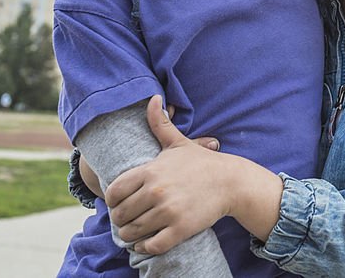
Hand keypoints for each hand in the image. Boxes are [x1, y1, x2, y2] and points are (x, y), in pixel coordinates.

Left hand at [105, 96, 235, 254]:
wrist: (230, 182)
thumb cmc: (201, 163)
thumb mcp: (178, 143)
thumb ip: (160, 124)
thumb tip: (153, 98)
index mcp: (151, 171)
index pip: (114, 193)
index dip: (113, 201)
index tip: (122, 203)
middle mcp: (156, 191)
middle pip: (120, 215)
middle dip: (121, 220)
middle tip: (129, 220)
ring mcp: (168, 211)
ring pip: (132, 233)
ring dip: (130, 236)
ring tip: (136, 232)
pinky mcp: (180, 229)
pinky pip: (150, 246)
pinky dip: (144, 247)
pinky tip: (146, 242)